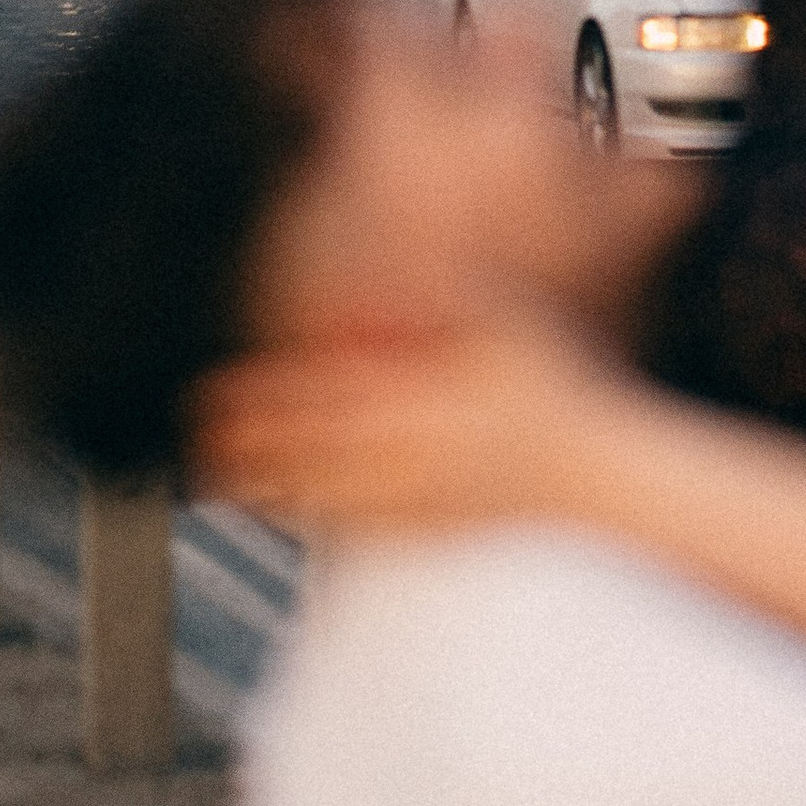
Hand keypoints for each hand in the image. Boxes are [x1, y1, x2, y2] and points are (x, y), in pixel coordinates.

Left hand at [192, 311, 621, 533]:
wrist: (604, 481)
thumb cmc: (562, 400)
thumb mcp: (512, 323)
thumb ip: (451, 293)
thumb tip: (398, 272)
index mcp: (427, 400)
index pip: (326, 396)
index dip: (266, 397)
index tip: (222, 394)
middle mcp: (415, 454)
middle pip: (311, 451)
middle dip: (253, 444)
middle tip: (201, 438)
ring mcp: (421, 501)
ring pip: (327, 496)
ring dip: (271, 485)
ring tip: (225, 478)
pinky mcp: (433, 534)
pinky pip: (360, 531)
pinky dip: (317, 519)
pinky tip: (294, 512)